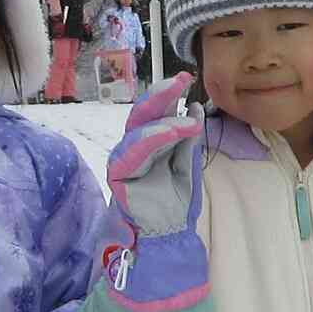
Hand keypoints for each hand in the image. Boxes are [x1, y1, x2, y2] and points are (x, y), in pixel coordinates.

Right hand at [105, 73, 204, 238]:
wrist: (168, 231)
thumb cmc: (176, 198)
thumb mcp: (188, 161)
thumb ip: (188, 136)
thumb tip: (194, 107)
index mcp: (150, 141)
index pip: (156, 112)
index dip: (169, 94)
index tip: (187, 79)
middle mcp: (134, 146)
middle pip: (142, 113)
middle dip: (161, 94)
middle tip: (182, 80)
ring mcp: (124, 158)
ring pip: (139, 130)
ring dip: (165, 121)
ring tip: (189, 122)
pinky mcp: (118, 174)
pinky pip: (134, 152)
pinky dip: (154, 139)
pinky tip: (175, 131)